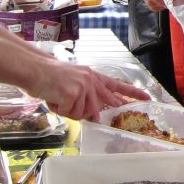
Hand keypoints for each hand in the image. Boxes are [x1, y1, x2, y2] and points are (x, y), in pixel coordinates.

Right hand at [28, 62, 147, 120]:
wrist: (35, 69)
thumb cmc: (50, 77)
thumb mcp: (74, 81)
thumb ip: (87, 95)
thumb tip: (95, 114)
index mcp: (93, 76)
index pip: (117, 85)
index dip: (133, 93)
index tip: (147, 98)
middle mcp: (91, 80)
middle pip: (100, 104)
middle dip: (94, 111)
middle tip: (91, 112)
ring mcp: (83, 87)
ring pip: (82, 113)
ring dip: (68, 111)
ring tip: (58, 98)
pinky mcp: (73, 94)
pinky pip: (68, 113)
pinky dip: (59, 110)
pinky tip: (53, 98)